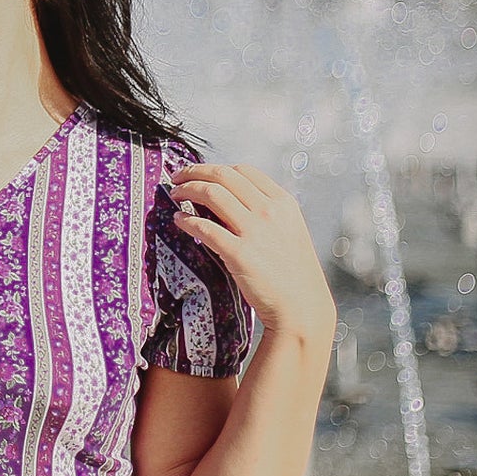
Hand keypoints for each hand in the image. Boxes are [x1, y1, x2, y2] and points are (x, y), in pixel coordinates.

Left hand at [166, 163, 334, 339]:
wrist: (301, 307)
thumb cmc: (293, 272)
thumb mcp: (288, 231)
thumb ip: (265, 211)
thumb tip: (227, 198)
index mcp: (283, 203)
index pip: (243, 170)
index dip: (215, 168)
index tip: (200, 173)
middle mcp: (269, 211)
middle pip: (223, 176)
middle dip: (195, 172)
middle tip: (177, 177)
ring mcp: (255, 231)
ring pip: (211, 194)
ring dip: (187, 190)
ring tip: (175, 194)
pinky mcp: (239, 253)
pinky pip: (204, 228)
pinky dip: (187, 220)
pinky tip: (179, 220)